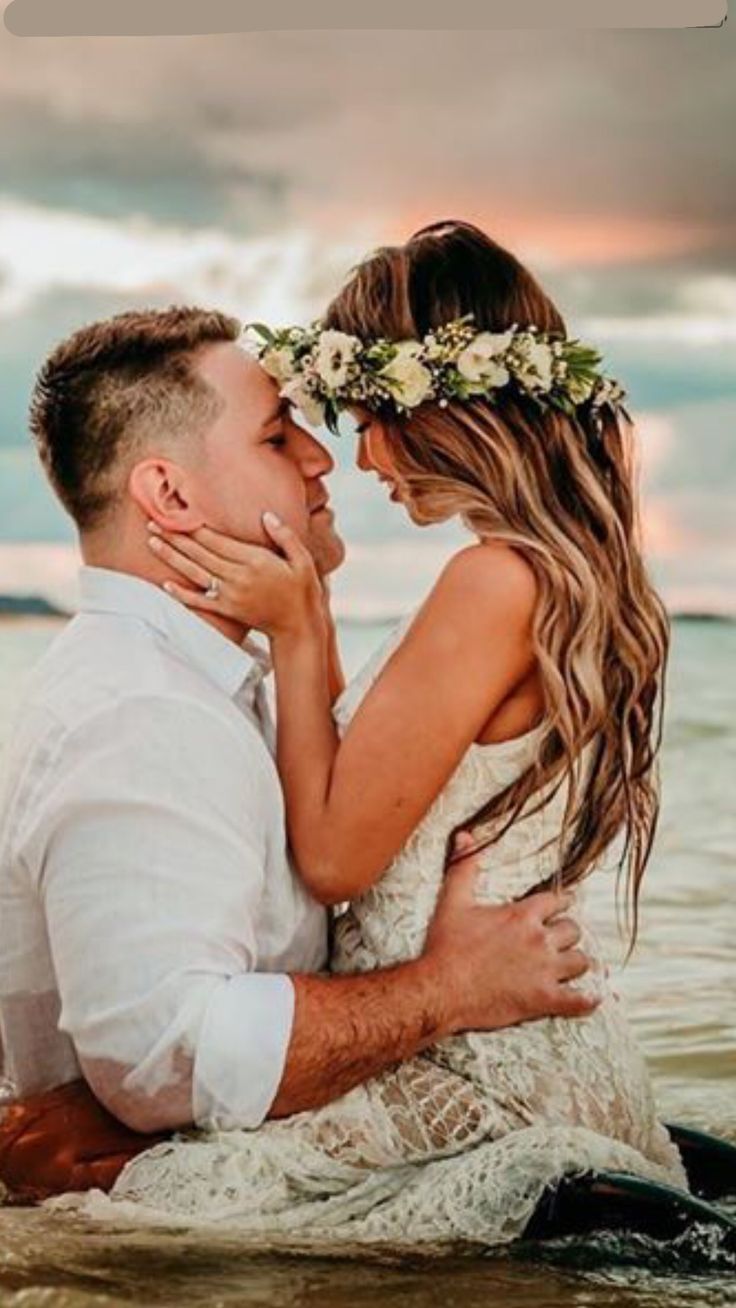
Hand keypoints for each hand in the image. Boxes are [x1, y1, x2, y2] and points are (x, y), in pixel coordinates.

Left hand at [148, 515, 322, 637]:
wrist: (298, 626)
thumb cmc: (302, 590)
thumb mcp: (302, 559)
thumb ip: (284, 536)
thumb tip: (266, 516)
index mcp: (254, 561)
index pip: (216, 540)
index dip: (194, 526)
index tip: (177, 512)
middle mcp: (238, 577)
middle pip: (199, 553)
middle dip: (175, 536)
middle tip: (153, 522)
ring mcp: (230, 595)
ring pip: (194, 572)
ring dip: (171, 557)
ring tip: (152, 542)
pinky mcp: (227, 610)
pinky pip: (199, 601)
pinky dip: (181, 594)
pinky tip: (165, 584)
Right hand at [422, 833, 597, 1034]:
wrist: (440, 990)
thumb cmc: (446, 947)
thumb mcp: (453, 901)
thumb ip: (464, 867)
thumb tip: (465, 835)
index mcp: (522, 915)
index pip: (557, 901)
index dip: (562, 902)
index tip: (564, 904)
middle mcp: (539, 940)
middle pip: (573, 930)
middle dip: (567, 933)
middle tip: (560, 938)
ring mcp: (544, 972)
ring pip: (580, 962)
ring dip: (576, 962)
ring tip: (570, 965)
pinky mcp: (543, 1000)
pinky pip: (578, 1001)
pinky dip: (586, 1001)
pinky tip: (589, 999)